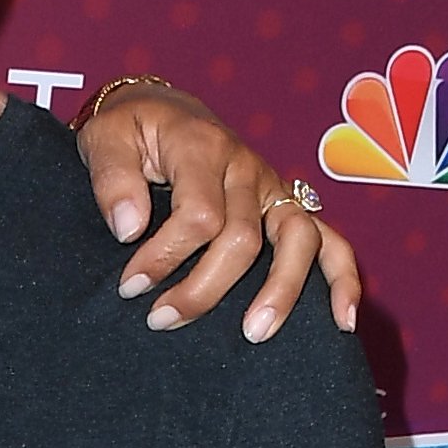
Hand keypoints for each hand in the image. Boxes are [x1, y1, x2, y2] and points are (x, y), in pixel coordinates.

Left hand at [73, 85, 363, 344]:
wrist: (162, 112)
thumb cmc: (130, 131)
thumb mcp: (105, 139)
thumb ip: (112, 180)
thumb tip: (129, 229)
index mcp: (203, 147)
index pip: (198, 215)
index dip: (164, 257)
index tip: (130, 287)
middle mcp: (247, 168)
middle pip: (243, 238)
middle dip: (203, 289)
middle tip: (161, 320)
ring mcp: (274, 189)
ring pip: (297, 240)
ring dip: (279, 291)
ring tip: (254, 335)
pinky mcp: (288, 207)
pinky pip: (330, 242)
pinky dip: (342, 280)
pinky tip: (342, 321)